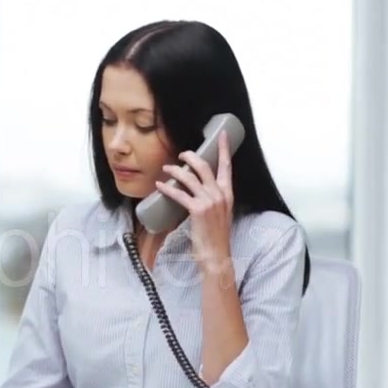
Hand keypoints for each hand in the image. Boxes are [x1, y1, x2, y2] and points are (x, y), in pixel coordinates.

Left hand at [155, 131, 234, 273]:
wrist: (216, 254)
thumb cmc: (216, 236)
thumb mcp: (221, 213)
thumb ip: (214, 199)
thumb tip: (200, 190)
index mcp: (228, 193)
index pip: (227, 166)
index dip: (223, 148)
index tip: (220, 134)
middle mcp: (220, 194)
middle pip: (204, 166)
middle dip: (191, 156)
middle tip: (181, 154)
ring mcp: (209, 201)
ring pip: (190, 177)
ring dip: (175, 170)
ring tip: (166, 168)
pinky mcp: (197, 210)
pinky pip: (179, 193)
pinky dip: (168, 188)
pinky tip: (160, 185)